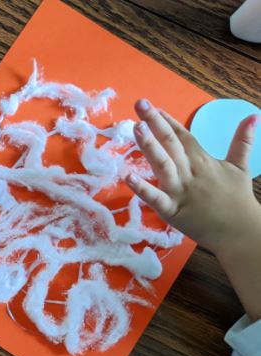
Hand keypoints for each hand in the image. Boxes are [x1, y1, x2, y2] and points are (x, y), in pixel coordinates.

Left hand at [125, 100, 259, 256]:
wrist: (240, 232)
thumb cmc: (237, 200)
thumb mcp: (240, 166)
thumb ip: (242, 141)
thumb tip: (253, 116)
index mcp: (202, 161)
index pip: (182, 135)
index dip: (166, 120)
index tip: (152, 106)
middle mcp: (190, 172)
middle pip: (171, 143)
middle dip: (154, 123)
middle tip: (139, 104)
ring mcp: (180, 191)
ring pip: (163, 165)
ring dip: (150, 146)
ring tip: (136, 128)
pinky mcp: (173, 211)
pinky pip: (155, 198)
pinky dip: (142, 188)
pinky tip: (128, 176)